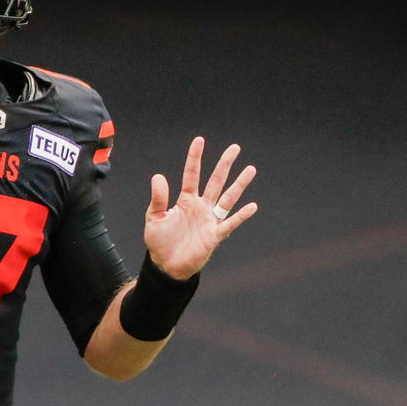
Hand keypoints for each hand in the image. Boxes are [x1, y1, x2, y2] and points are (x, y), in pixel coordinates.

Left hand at [144, 137, 257, 279]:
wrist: (166, 266)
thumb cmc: (160, 242)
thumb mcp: (154, 218)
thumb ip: (159, 198)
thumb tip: (158, 176)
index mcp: (186, 201)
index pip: (192, 175)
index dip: (195, 158)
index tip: (200, 140)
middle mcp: (201, 207)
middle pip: (215, 181)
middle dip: (225, 164)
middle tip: (235, 147)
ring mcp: (210, 220)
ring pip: (227, 198)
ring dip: (239, 184)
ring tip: (250, 169)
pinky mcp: (215, 236)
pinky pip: (230, 223)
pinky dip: (241, 215)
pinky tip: (252, 206)